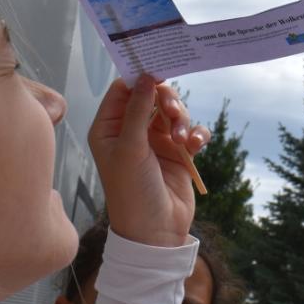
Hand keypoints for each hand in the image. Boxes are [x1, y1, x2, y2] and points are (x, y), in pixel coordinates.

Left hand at [88, 75, 209, 247]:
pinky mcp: (177, 152)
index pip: (123, 89)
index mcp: (109, 127)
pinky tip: (194, 146)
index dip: (140, 78)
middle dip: (167, 100)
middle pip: (152, 95)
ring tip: (181, 139)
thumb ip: (137, 110)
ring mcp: (155, 141)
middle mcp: (130, 130)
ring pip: (174, 111)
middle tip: (173, 112)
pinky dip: (195, 133)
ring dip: (182, 120)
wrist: (155, 232)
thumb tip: (147, 76)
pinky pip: (190, 130)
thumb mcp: (130, 148)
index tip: (159, 71)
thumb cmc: (132, 191)